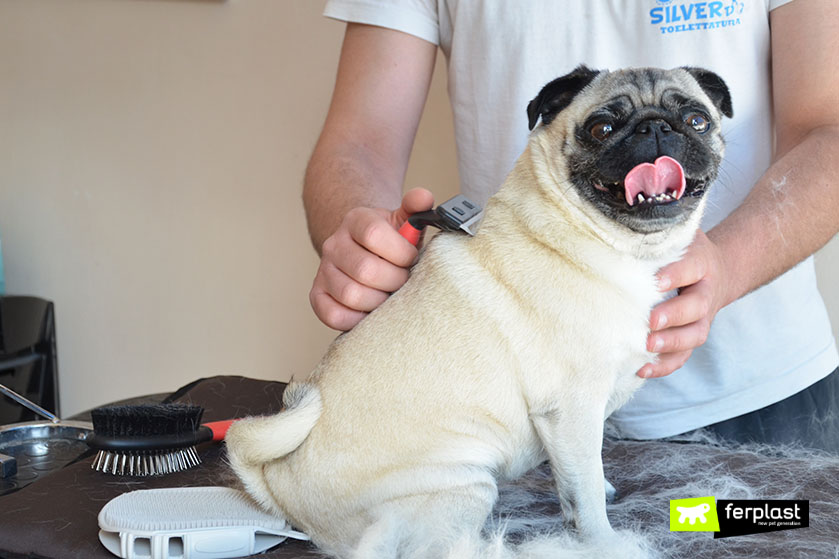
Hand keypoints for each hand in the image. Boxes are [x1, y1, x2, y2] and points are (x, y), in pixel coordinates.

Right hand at [310, 188, 433, 330]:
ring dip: (379, 301)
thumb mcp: (403, 219)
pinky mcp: (318, 296)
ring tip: (390, 295)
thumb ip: (417, 206)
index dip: (400, 252)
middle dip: (394, 280)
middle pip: (365, 269)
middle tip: (404, 281)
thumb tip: (424, 198)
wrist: (361, 249)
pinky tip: (372, 310)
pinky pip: (334, 315)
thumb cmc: (388, 240)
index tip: (411, 258)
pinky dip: (357, 319)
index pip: (374, 234)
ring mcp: (323, 271)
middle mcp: (334, 244)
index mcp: (355, 220)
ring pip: (351, 295)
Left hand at [637, 230, 729, 377]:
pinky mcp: (692, 336)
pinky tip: (641, 369)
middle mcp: (706, 292)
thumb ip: (658, 232)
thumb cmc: (682, 250)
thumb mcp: (678, 233)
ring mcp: (702, 318)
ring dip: (671, 344)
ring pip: (694, 335)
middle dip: (674, 316)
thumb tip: (623, 219)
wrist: (718, 270)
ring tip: (647, 348)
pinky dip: (665, 366)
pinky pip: (683, 356)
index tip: (657, 281)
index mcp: (702, 262)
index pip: (692, 267)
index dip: (677, 274)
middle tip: (651, 321)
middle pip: (696, 307)